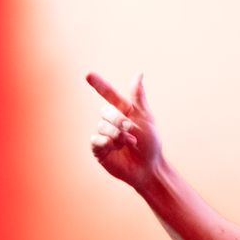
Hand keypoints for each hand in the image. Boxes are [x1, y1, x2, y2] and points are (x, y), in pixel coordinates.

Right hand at [87, 72, 162, 188]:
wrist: (149, 167)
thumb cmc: (151, 143)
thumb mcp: (146, 118)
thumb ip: (138, 97)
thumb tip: (138, 73)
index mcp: (123, 111)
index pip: (108, 94)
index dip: (99, 84)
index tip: (88, 75)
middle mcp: (111, 121)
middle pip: (105, 111)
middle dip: (118, 119)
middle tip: (131, 128)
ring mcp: (104, 135)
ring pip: (101, 126)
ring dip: (117, 134)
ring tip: (130, 142)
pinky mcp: (99, 149)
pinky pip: (95, 140)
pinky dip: (106, 142)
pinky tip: (115, 147)